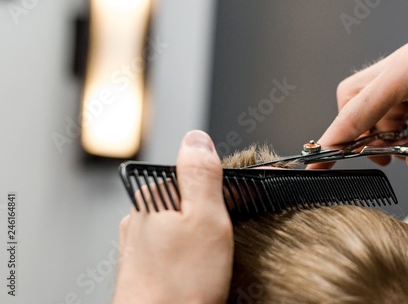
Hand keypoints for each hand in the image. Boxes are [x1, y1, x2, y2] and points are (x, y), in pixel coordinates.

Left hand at [113, 131, 232, 303]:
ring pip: (184, 224)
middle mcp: (142, 215)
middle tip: (233, 236)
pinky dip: (193, 252)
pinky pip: (177, 246)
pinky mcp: (146, 264)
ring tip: (218, 257)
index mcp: (154, 197)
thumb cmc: (180, 286)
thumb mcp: (204, 219)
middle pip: (190, 199)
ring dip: (205, 234)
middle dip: (216, 211)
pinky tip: (202, 267)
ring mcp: (141, 241)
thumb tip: (196, 137)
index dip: (229, 186)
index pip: (197, 174)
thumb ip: (200, 175)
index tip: (250, 199)